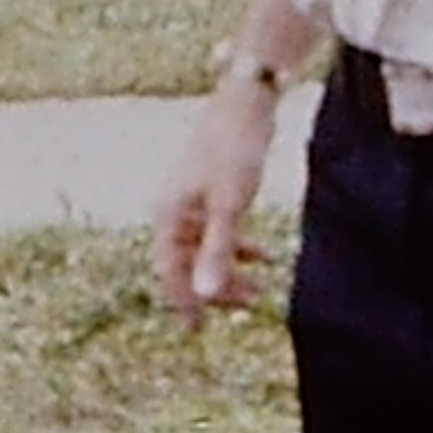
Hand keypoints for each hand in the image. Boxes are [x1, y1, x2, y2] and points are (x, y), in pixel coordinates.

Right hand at [151, 74, 283, 318]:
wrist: (247, 102)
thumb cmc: (235, 150)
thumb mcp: (229, 206)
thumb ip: (217, 252)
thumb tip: (203, 296)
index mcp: (168, 215)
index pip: (168, 270)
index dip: (182, 301)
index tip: (198, 329)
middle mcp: (175, 211)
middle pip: (186, 263)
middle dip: (212, 289)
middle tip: (242, 311)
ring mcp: (194, 201)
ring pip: (205, 250)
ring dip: (229, 272)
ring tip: (258, 292)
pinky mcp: (213, 192)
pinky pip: (220, 232)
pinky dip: (239, 248)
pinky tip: (264, 257)